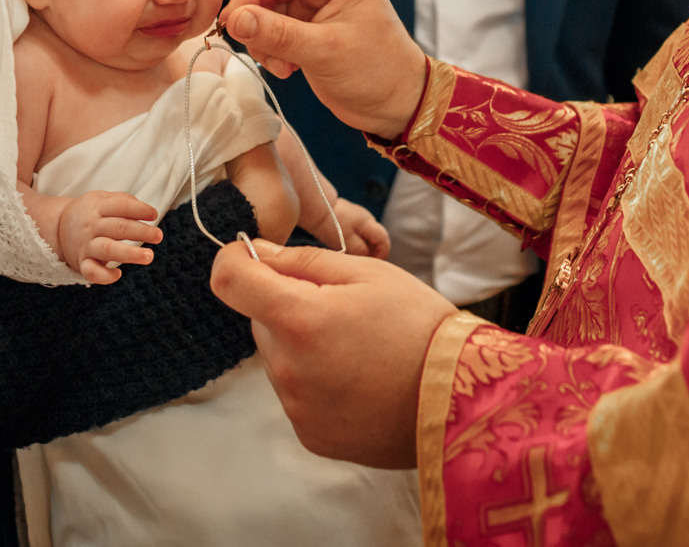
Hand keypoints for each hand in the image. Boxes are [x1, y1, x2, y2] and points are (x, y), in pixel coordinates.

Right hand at [56, 190, 161, 284]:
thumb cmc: (88, 213)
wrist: (57, 228)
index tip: (153, 214)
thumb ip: (121, 200)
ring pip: (108, 249)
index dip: (139, 209)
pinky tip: (118, 274)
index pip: (121, 205)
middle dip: (141, 232)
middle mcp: (92, 226)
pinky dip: (104, 275)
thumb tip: (143, 207)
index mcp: (98, 207)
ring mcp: (86, 245)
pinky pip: (92, 271)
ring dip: (129, 254)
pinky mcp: (82, 263)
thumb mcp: (100, 199)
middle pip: (119, 227)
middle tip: (158, 236)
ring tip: (149, 256)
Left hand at [210, 239, 454, 466]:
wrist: (460, 400)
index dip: (235, 261)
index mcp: (299, 320)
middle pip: (260, 321)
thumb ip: (303, 260)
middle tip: (340, 309)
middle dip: (287, 307)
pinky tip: (357, 379)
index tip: (253, 258)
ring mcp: (296, 408)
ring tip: (357, 348)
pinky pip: (296, 395)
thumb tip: (257, 253)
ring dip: (301, 346)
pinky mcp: (310, 435)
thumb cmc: (419, 327)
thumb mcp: (368, 274)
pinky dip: (315, 382)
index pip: (228, 281)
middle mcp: (288, 369)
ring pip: (278, 359)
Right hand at [220, 0, 427, 139]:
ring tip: (281, 65)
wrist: (396, 104)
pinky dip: (270, 46)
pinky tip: (287, 67)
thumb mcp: (325, 52)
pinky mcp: (307, 21)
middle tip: (254, 46)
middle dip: (256, 15)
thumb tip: (235, 20)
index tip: (230, 21)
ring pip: (265, 4)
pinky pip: (271, 24)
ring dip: (262, 36)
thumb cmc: (377, 73)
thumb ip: (277, 34)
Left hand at [329, 198, 390, 257]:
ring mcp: (356, 214)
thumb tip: (369, 257)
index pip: (384, 239)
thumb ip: (361, 251)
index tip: (374, 262)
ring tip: (351, 254)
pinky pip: (356, 229)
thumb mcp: (348, 242)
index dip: (382, 253)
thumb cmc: (331, 224)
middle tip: (362, 260)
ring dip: (363, 245)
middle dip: (373, 250)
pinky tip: (343, 244)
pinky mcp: (346, 214)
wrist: (314, 206)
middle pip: (376, 236)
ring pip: (366, 233)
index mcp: (369, 223)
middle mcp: (365, 217)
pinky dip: (354, 239)